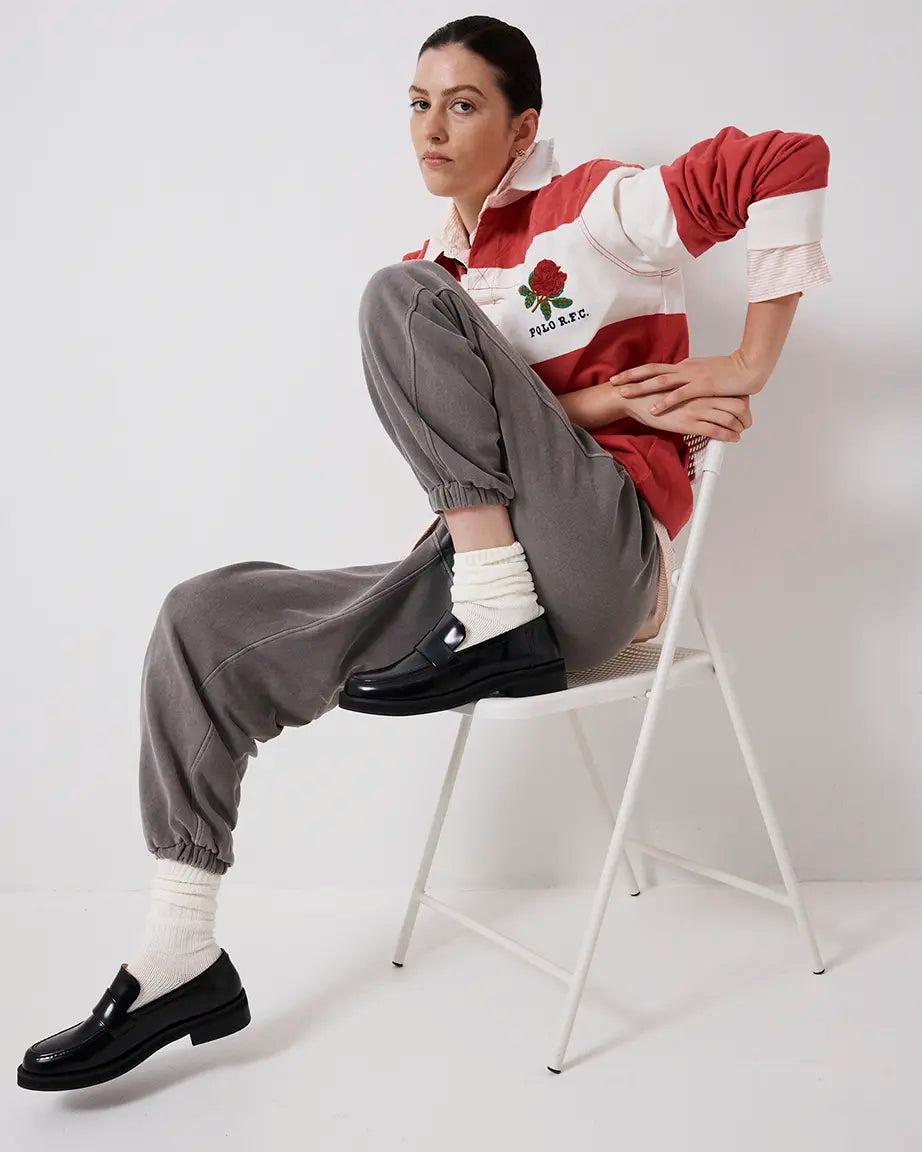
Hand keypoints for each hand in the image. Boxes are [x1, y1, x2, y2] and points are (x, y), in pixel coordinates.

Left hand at [608, 352, 760, 440]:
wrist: (749, 366)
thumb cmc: (729, 371)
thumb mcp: (705, 374)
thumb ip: (690, 379)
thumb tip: (679, 386)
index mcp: (684, 366)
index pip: (655, 368)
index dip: (636, 373)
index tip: (621, 377)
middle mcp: (684, 368)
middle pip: (652, 371)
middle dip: (631, 377)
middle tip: (613, 382)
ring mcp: (692, 376)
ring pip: (661, 381)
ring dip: (641, 387)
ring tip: (625, 394)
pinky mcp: (703, 385)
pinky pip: (680, 394)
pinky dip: (664, 401)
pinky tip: (653, 408)